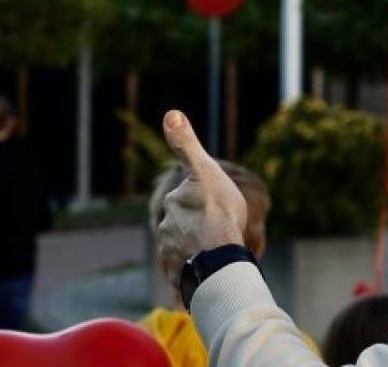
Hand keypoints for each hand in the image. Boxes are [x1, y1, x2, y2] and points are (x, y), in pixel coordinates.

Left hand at [157, 110, 245, 289]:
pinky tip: (208, 269)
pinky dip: (193, 270)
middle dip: (198, 226)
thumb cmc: (218, 213)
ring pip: (185, 247)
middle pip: (185, 223)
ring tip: (217, 252)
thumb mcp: (205, 170)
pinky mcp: (176, 275)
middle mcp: (167, 226)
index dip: (202, 200)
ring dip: (197, 249)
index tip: (215, 207)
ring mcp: (171, 252)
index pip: (186, 197)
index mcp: (175, 201)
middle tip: (220, 229)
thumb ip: (185, 144)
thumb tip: (170, 112)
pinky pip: (185, 270)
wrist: (219, 258)